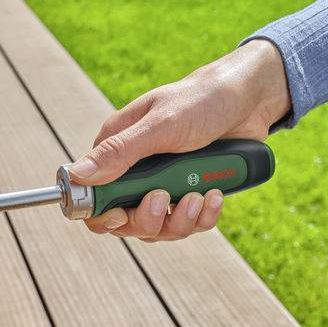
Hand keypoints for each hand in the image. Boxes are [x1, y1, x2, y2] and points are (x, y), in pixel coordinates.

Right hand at [69, 39, 290, 240]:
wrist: (250, 99)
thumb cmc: (201, 100)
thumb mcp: (160, 125)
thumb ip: (120, 152)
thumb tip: (77, 174)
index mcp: (118, 150)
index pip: (94, 195)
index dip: (102, 214)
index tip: (119, 216)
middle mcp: (137, 171)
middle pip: (127, 220)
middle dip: (148, 218)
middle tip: (164, 198)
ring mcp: (165, 185)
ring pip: (160, 227)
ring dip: (181, 219)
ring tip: (199, 196)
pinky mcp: (191, 193)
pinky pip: (190, 222)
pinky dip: (204, 216)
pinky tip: (215, 194)